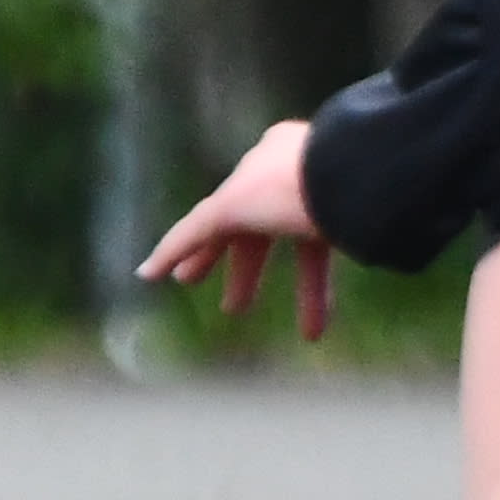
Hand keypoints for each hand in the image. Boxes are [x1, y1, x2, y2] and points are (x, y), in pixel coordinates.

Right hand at [141, 117, 333, 337]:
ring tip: (306, 334)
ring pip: (301, 252)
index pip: (220, 213)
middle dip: (243, 271)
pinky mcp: (351, 216)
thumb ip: (187, 239)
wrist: (355, 173)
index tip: (185, 280)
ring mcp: (322, 196)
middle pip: (257, 232)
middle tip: (233, 307)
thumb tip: (145, 272)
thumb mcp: (227, 211)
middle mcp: (289, 176)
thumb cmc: (285, 185)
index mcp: (256, 165)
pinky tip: (317, 327)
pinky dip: (320, 294)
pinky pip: (331, 260)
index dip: (200, 249)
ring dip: (299, 295)